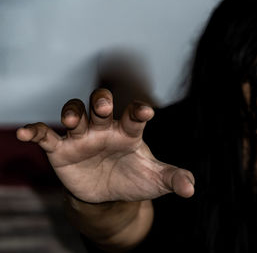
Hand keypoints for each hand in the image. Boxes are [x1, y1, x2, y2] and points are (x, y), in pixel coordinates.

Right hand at [16, 89, 194, 202]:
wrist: (108, 193)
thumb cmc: (133, 178)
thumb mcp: (155, 180)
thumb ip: (173, 179)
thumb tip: (191, 189)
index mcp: (129, 133)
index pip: (134, 116)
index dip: (138, 111)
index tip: (146, 112)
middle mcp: (104, 129)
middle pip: (100, 106)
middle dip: (100, 103)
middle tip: (103, 108)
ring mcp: (82, 137)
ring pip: (74, 114)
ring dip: (71, 113)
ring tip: (72, 121)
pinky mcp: (62, 150)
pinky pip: (46, 137)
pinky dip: (35, 132)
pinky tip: (26, 134)